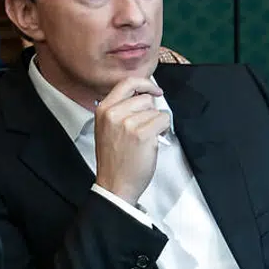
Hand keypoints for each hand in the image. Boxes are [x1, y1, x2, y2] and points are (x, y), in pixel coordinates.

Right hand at [93, 76, 169, 204]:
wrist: (115, 185)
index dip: (144, 84)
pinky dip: (164, 130)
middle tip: (147, 127)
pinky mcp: (143, 134)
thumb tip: (144, 96)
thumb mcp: (107, 128)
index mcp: (103, 110)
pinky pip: (163, 120)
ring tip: (146, 138)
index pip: (127, 83)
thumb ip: (120, 109)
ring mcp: (128, 123)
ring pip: (155, 111)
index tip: (154, 90)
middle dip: (151, 112)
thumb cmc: (114, 160)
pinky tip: (153, 141)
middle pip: (145, 98)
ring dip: (156, 124)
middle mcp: (114, 114)